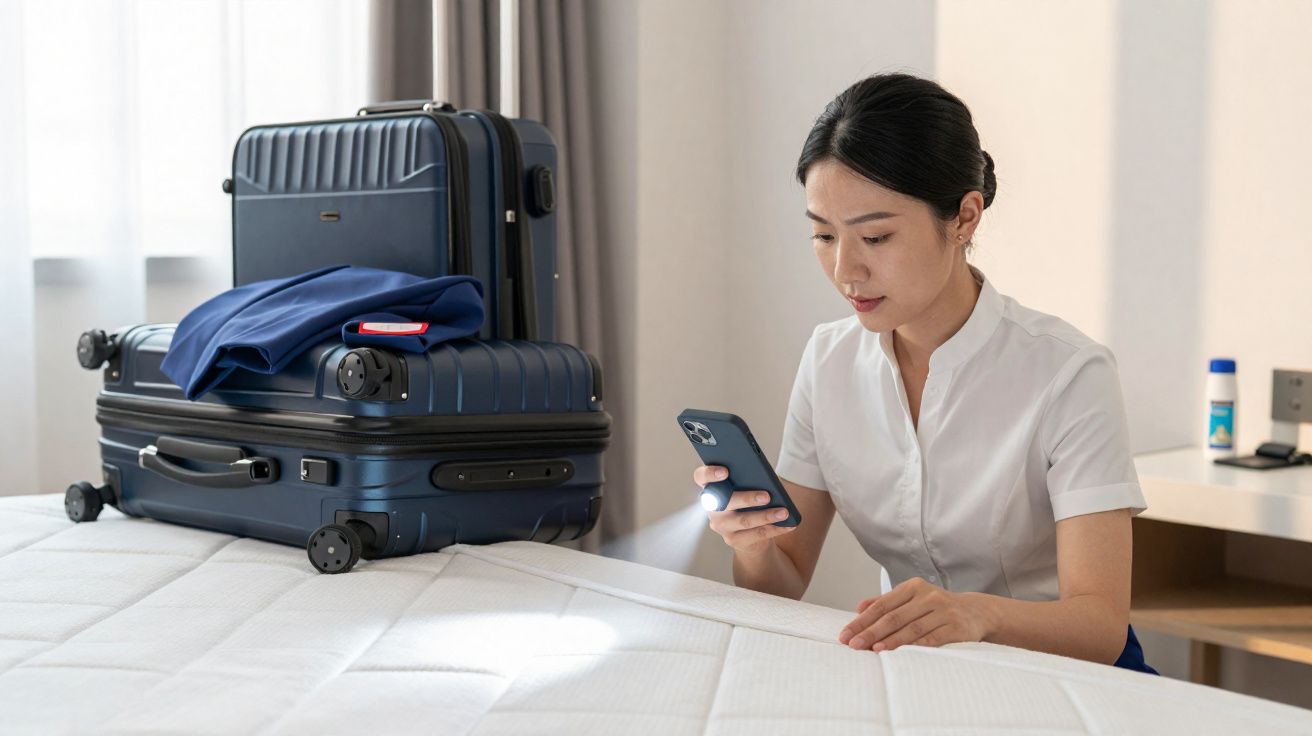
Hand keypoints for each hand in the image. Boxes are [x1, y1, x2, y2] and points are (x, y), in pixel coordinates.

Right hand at [693, 465, 795, 556]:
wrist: (748, 536)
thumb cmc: (748, 504)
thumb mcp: (746, 489)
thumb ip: (748, 481)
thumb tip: (765, 480)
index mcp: (712, 489)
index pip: (701, 477)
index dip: (709, 474)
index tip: (725, 471)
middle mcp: (712, 508)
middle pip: (724, 502)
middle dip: (746, 499)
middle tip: (766, 496)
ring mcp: (721, 526)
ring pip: (743, 521)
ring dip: (766, 516)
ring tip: (783, 511)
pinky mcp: (734, 540)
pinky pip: (756, 534)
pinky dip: (775, 528)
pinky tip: (787, 524)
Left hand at [838, 577, 990, 651]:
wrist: (976, 612)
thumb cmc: (936, 607)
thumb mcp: (912, 599)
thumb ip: (886, 602)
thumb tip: (859, 607)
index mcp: (913, 587)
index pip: (882, 605)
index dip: (862, 620)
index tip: (846, 634)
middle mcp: (928, 596)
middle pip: (894, 617)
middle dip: (870, 632)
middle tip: (853, 645)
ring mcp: (943, 611)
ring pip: (911, 628)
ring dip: (890, 640)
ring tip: (873, 649)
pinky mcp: (956, 627)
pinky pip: (932, 639)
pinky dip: (915, 646)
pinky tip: (900, 653)